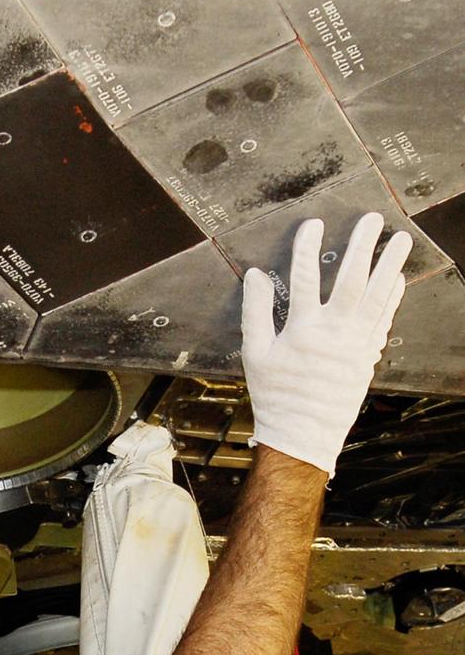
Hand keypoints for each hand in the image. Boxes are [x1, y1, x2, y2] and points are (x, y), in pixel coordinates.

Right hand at [242, 212, 411, 475]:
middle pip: (352, 280)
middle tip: (372, 219)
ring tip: (400, 239)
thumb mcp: (255, 354)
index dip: (307, 249)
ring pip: (377, 297)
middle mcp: (333, 333)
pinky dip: (392, 297)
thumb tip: (254, 275)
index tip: (312, 224)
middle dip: (362, 246)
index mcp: (301, 330)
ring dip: (389, 265)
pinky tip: (398, 278)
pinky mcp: (367, 357)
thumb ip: (256, 312)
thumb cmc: (275, 396)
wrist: (303, 435)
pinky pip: (384, 320)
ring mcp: (355, 344)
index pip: (303, 279)